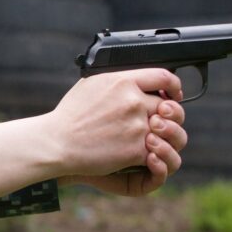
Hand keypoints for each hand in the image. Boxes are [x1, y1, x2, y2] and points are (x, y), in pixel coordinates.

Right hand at [56, 72, 186, 196]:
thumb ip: (118, 81)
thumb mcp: (91, 84)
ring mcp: (136, 126)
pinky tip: (139, 155)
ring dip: (162, 136)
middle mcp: (133, 101)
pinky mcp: (135, 149)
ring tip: (150, 140)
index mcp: (122, 81)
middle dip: (166, 116)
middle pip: (168, 106)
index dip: (174, 86)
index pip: (164, 76)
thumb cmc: (69, 116)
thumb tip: (134, 80)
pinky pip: (156, 151)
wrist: (56, 142)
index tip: (173, 95)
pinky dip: (150, 155)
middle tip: (157, 123)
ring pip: (167, 131)